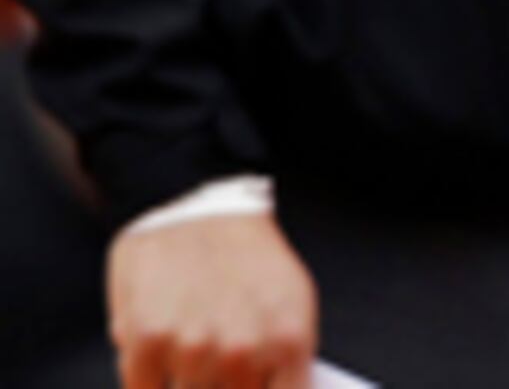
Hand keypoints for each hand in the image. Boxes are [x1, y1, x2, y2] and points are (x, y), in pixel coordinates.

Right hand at [106, 211, 315, 388]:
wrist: (197, 209)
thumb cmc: (248, 261)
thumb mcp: (291, 307)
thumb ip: (284, 366)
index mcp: (288, 342)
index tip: (254, 387)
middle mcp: (243, 351)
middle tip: (217, 372)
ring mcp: (192, 350)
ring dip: (189, 385)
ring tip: (193, 354)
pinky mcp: (146, 344)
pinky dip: (152, 384)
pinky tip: (161, 363)